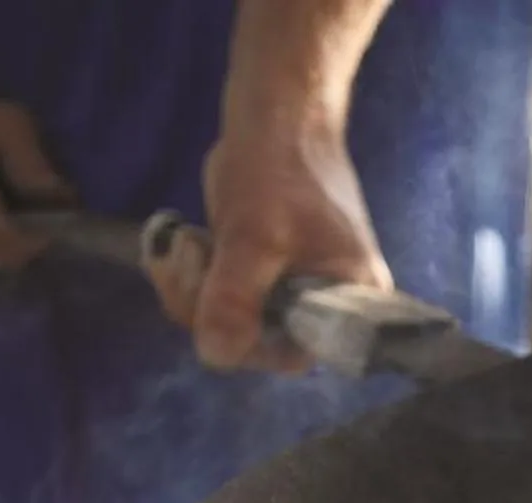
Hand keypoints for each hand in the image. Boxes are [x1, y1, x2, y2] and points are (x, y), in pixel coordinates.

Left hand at [150, 125, 389, 371]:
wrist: (276, 116)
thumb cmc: (281, 172)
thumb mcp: (255, 236)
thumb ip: (237, 298)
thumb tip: (216, 356)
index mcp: (349, 304)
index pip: (296, 354)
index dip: (250, 343)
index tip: (216, 306)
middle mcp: (324, 306)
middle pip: (255, 340)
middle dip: (207, 306)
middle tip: (189, 257)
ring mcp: (288, 289)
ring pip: (227, 319)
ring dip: (190, 288)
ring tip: (185, 243)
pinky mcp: (259, 272)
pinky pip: (219, 296)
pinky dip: (191, 276)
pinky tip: (183, 244)